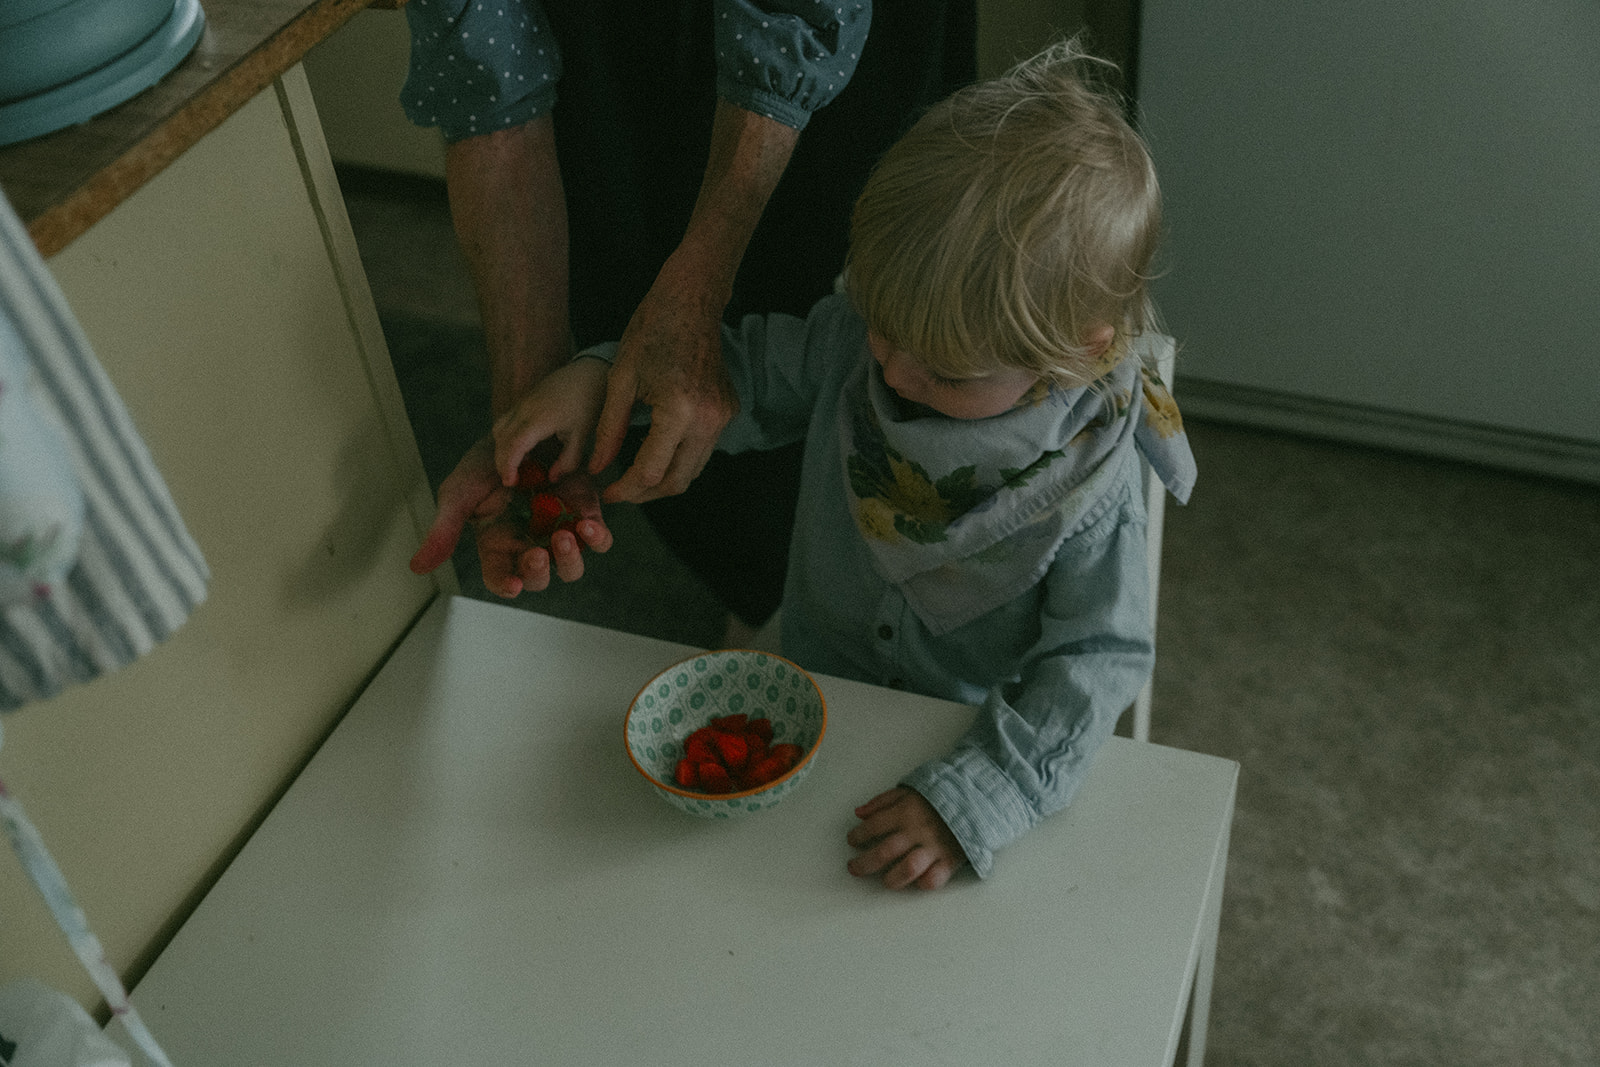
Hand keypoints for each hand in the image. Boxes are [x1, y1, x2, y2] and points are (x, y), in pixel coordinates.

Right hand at [409, 434, 612, 596]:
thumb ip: (443, 530)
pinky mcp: (584, 513)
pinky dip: (596, 538)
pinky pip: (596, 539)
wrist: (523, 426)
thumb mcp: (460, 493)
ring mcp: (559, 530)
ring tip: (564, 535)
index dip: (507, 585)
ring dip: (570, 558)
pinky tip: (587, 525)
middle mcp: (529, 543)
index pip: (501, 577)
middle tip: (539, 552)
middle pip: (538, 577)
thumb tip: (417, 567)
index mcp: (497, 544)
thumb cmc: (486, 463)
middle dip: (539, 571)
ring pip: (571, 566)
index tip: (514, 585)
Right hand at [493, 357, 609, 487]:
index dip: (508, 466)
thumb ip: (568, 460)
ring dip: (502, 449)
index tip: (510, 482)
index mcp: (538, 419)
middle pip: (501, 439)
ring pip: (499, 428)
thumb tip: (551, 478)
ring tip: (516, 466)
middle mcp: (524, 410)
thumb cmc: (589, 402)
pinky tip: (522, 449)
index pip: (514, 446)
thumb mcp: (582, 435)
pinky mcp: (524, 400)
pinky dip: (506, 438)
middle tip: (512, 480)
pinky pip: (506, 421)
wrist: (589, 371)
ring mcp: (522, 403)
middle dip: (502, 462)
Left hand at [588, 256, 738, 502]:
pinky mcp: (728, 411)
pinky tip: (656, 451)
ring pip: (693, 470)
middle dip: (645, 493)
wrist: (691, 302)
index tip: (607, 491)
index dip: (625, 488)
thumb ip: (608, 430)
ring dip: (664, 480)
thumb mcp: (620, 380)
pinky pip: (703, 449)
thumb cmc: (651, 331)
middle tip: (620, 492)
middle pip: (677, 481)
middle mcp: (708, 419)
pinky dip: (679, 458)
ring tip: (634, 477)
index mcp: (678, 411)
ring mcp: (723, 417)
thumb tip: (598, 468)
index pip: (649, 471)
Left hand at [846, 787, 967, 890]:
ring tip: (885, 880)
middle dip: (864, 864)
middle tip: (854, 868)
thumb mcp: (908, 790)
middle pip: (884, 852)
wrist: (976, 798)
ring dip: (891, 879)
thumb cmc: (939, 795)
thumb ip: (882, 801)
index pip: (873, 826)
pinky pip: (934, 879)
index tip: (852, 841)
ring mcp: (934, 847)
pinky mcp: (950, 860)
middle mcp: (917, 831)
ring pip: (907, 869)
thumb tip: (859, 814)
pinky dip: (922, 883)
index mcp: (905, 811)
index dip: (858, 835)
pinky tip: (916, 882)